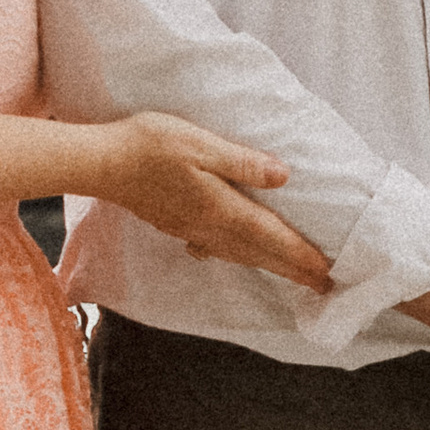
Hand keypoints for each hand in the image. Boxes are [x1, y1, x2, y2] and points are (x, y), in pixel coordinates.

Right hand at [89, 112, 334, 290]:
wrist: (101, 163)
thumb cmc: (149, 145)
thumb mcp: (201, 143)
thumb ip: (242, 162)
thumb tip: (283, 177)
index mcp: (221, 208)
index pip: (272, 237)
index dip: (301, 255)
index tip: (327, 274)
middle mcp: (209, 226)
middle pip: (260, 253)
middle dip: (294, 270)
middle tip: (324, 287)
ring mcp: (190, 228)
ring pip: (240, 254)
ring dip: (269, 265)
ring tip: (292, 274)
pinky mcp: (176, 224)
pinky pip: (218, 249)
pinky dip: (239, 256)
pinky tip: (237, 253)